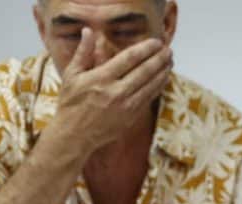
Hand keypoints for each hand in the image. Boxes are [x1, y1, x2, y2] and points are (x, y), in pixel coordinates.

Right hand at [52, 27, 172, 151]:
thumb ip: (83, 52)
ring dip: (163, 72)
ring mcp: (126, 106)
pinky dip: (158, 86)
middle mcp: (116, 91)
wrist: (74, 135)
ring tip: (170, 61)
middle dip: (159, 59)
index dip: (145, 48)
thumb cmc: (71, 103)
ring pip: (150, 85)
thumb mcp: (71, 75)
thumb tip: (88, 31)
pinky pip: (149, 98)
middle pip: (144, 71)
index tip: (156, 42)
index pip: (129, 58)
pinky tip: (163, 78)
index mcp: (101, 78)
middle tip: (168, 50)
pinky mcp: (131, 117)